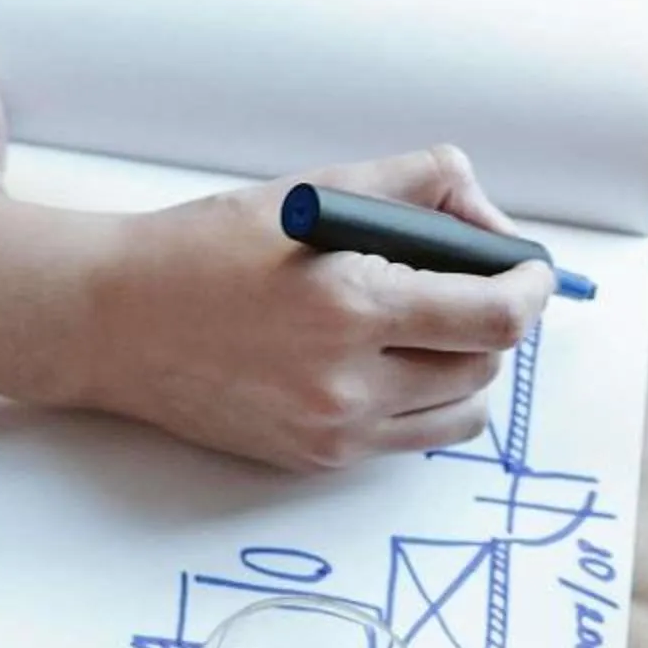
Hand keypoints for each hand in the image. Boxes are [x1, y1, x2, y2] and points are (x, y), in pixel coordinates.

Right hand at [74, 145, 551, 471]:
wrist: (115, 324)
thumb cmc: (208, 250)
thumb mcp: (315, 192)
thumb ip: (417, 187)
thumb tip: (492, 225)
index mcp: (352, 305)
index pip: (495, 318)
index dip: (532, 290)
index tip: (532, 272)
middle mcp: (347, 383)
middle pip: (484, 366)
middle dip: (491, 323)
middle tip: (465, 286)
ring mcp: (333, 432)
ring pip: (459, 415)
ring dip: (463, 369)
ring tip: (425, 328)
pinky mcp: (316, 460)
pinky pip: (408, 438)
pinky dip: (417, 400)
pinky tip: (380, 361)